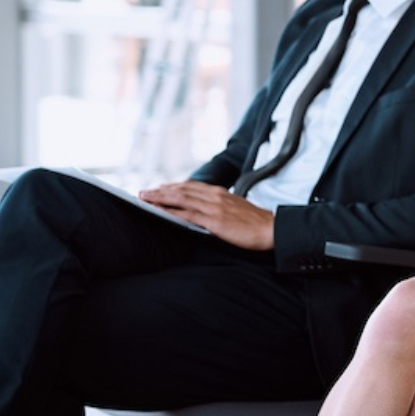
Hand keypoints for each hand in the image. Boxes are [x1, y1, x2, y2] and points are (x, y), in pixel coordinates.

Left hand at [139, 181, 274, 249]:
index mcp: (219, 192)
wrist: (271, 229)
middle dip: (160, 190)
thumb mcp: (235, 208)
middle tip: (143, 191)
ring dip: (161, 198)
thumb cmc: (255, 222)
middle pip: (181, 189)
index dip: (172, 186)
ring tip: (145, 198)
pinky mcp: (214, 221)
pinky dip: (172, 212)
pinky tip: (160, 212)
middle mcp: (214, 196)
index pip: (190, 186)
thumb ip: (220, 206)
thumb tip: (205, 210)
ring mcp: (213, 208)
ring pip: (181, 199)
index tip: (158, 188)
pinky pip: (188, 215)